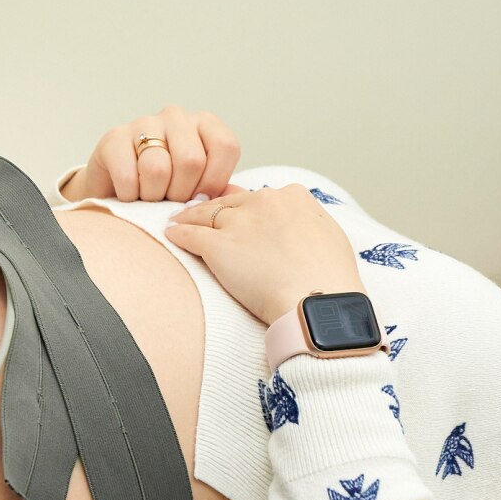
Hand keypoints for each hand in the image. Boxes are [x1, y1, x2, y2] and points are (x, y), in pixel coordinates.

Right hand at [63, 105, 239, 202]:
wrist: (119, 190)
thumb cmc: (167, 189)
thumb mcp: (200, 187)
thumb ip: (220, 190)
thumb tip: (232, 196)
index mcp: (205, 124)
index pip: (225, 147)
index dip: (215, 180)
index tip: (199, 197)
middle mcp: (176, 116)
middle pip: (191, 161)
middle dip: (181, 193)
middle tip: (169, 199)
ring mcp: (143, 123)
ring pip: (158, 169)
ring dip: (153, 196)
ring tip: (149, 196)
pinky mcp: (113, 138)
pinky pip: (128, 176)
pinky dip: (129, 195)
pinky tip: (129, 193)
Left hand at [164, 184, 366, 324]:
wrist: (318, 303)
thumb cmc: (330, 280)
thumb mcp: (329, 238)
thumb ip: (308, 224)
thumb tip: (298, 226)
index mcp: (294, 197)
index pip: (259, 196)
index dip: (245, 207)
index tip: (236, 215)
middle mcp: (265, 201)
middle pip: (229, 201)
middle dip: (214, 209)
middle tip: (197, 214)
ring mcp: (240, 222)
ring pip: (205, 213)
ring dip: (189, 218)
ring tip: (177, 222)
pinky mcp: (218, 245)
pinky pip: (190, 235)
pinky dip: (178, 235)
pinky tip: (170, 236)